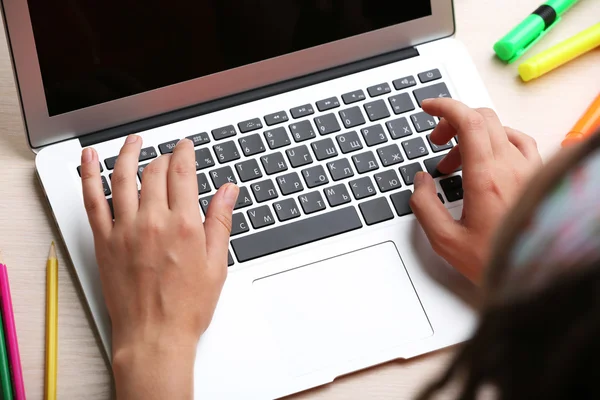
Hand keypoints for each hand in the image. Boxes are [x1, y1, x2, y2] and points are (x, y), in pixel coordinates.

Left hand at [80, 135, 238, 398]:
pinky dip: (88, 175)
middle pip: (155, 172)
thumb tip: (228, 190)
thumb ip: (221, 221)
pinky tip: (88, 158)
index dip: (185, 153)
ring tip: (134, 141)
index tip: (186, 147)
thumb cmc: (187, 306)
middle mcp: (153, 221)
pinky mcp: (104, 241)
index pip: (182, 173)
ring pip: (123, 177)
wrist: (154, 336)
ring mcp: (125, 229)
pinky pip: (92, 200)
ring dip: (129, 153)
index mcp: (184, 225)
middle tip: (169, 157)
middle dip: (164, 158)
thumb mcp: (217, 263)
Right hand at [410, 99, 541, 283]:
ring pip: (500, 129)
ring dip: (472, 134)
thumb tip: (421, 181)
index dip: (444, 107)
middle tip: (436, 141)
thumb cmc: (496, 261)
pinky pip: (520, 142)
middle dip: (452, 121)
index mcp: (486, 178)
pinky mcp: (538, 177)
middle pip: (482, 119)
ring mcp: (528, 170)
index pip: (468, 121)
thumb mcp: (445, 241)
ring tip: (456, 161)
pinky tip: (488, 158)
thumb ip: (425, 206)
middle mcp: (511, 167)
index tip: (428, 108)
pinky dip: (497, 141)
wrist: (537, 276)